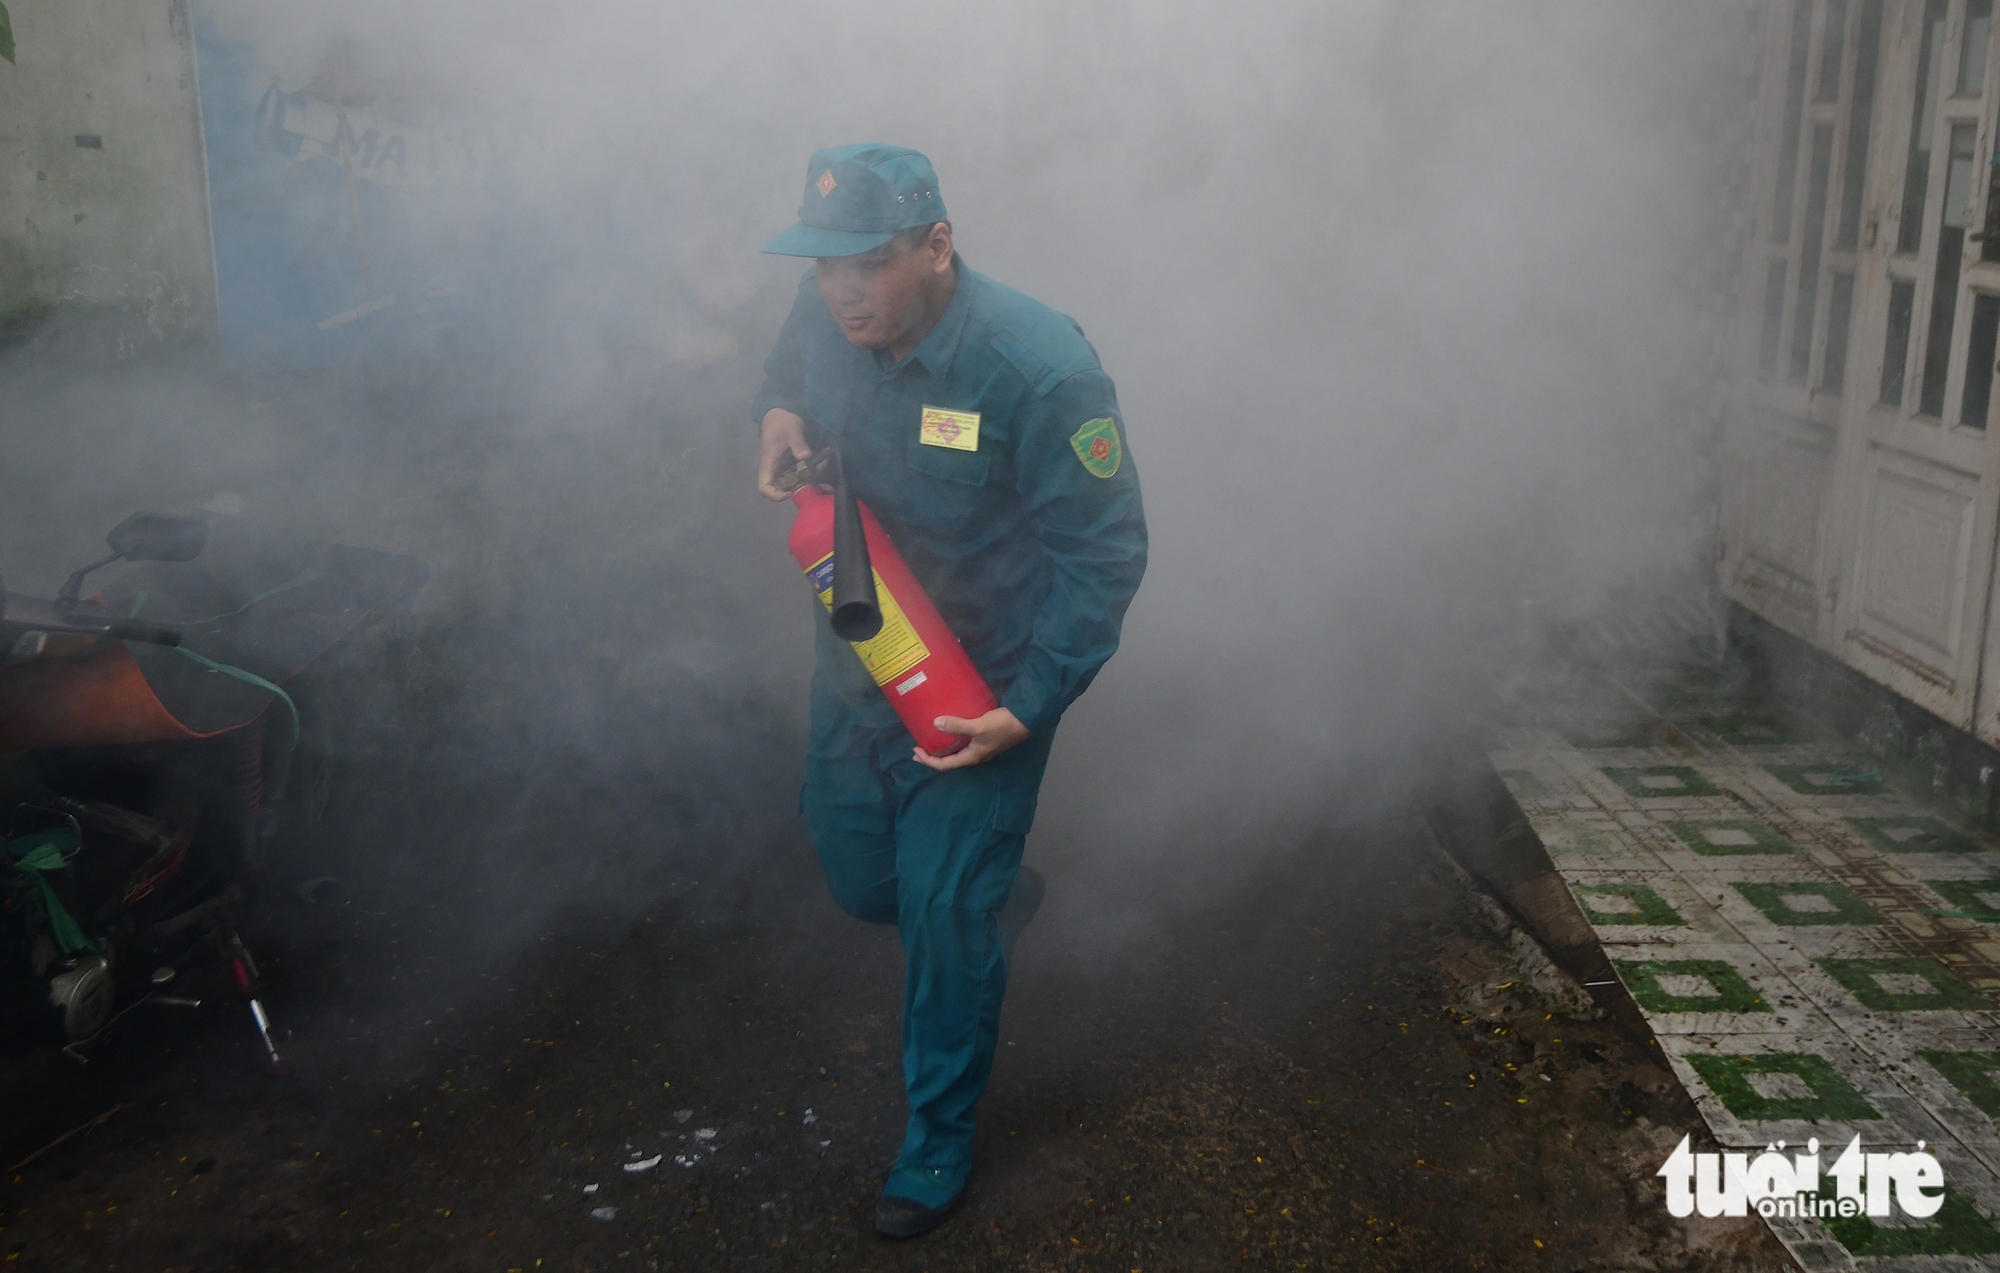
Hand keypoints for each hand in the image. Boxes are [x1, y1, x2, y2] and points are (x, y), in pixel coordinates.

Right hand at [757, 408, 810, 500]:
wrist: (780, 412)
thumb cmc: (782, 421)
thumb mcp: (792, 429)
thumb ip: (798, 443)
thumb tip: (805, 456)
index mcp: (769, 462)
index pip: (764, 487)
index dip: (775, 495)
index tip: (790, 491)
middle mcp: (774, 468)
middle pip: (777, 489)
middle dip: (794, 490)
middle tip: (810, 486)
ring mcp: (781, 466)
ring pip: (789, 483)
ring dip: (802, 484)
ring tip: (817, 479)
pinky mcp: (789, 463)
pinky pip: (796, 474)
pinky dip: (806, 476)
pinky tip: (818, 471)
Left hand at [913, 707, 1030, 770]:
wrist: (1026, 719)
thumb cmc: (1002, 725)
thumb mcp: (978, 726)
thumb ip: (957, 725)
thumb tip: (935, 723)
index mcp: (972, 757)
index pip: (945, 765)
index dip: (928, 761)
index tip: (915, 751)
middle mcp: (975, 756)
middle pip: (950, 761)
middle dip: (932, 757)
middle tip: (918, 749)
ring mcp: (982, 748)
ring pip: (957, 752)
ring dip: (942, 748)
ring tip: (931, 740)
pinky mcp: (985, 738)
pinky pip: (964, 743)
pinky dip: (953, 740)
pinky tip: (951, 729)